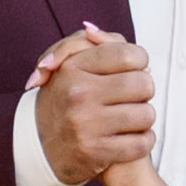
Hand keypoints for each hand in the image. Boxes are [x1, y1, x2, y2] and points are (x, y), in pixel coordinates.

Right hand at [29, 28, 156, 184]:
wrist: (39, 146)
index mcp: (73, 68)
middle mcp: (78, 94)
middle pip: (144, 84)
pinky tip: (129, 138)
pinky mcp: (95, 152)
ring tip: (128, 118)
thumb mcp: (71, 64)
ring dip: (143, 118)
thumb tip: (100, 34)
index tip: (132, 71)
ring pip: (146, 115)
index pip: (130, 55)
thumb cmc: (64, 99)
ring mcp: (86, 124)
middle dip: (143, 92)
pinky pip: (141, 143)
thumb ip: (95, 43)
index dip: (139, 63)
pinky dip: (142, 141)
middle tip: (131, 97)